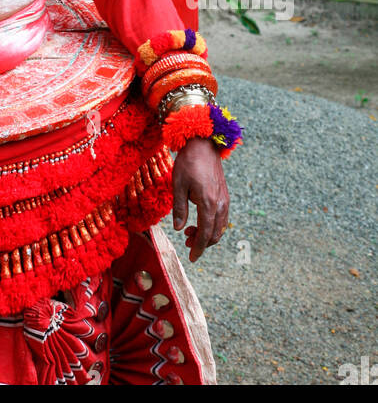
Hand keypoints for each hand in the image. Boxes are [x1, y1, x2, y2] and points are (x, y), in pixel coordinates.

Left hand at [171, 136, 228, 262]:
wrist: (203, 145)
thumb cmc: (188, 163)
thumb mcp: (178, 185)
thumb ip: (179, 208)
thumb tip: (179, 228)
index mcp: (208, 203)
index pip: (206, 233)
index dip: (199, 248)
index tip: (192, 258)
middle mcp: (220, 204)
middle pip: (215, 233)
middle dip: (202, 242)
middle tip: (186, 241)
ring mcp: (225, 200)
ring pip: (220, 227)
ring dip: (207, 234)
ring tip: (190, 231)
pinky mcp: (225, 195)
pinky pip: (222, 218)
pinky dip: (213, 225)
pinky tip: (200, 220)